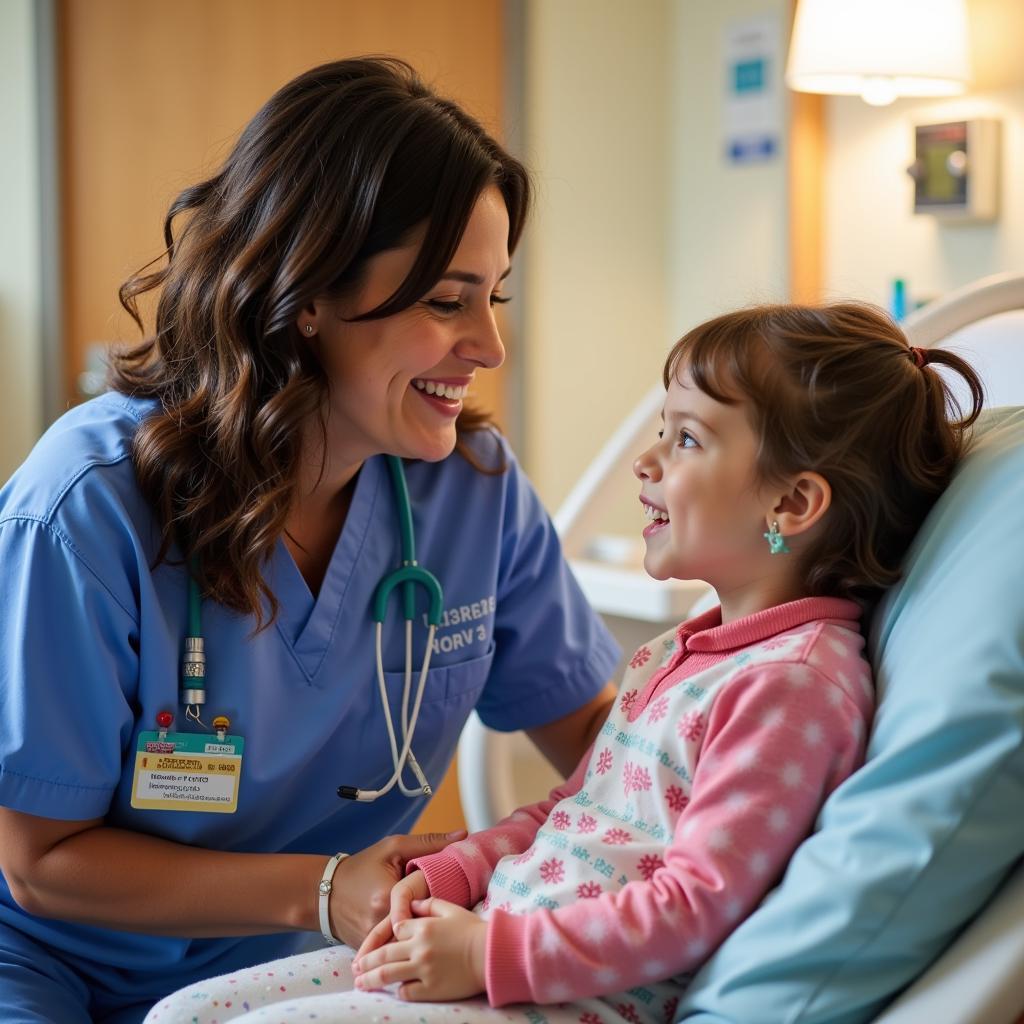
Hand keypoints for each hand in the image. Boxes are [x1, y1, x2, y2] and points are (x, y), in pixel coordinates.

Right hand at [328, 831, 464, 948]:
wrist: (325, 891)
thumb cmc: (361, 866)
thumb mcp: (393, 848)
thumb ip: (428, 843)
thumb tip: (462, 834)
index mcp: (388, 896)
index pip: (426, 905)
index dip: (440, 904)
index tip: (451, 900)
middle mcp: (378, 922)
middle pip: (417, 929)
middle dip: (432, 925)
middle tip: (445, 922)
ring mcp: (370, 939)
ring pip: (404, 943)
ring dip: (418, 937)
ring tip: (432, 933)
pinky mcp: (366, 948)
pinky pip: (390, 950)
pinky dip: (401, 945)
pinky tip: (411, 940)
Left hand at [352, 897, 486, 1000]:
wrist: (491, 954)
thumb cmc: (472, 930)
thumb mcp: (451, 908)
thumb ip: (429, 903)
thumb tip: (413, 904)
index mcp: (423, 926)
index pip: (395, 929)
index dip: (388, 934)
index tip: (382, 941)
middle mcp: (419, 947)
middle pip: (384, 954)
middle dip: (366, 961)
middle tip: (355, 968)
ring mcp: (423, 969)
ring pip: (388, 974)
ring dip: (370, 979)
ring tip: (360, 983)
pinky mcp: (430, 988)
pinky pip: (406, 991)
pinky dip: (398, 991)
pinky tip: (394, 991)